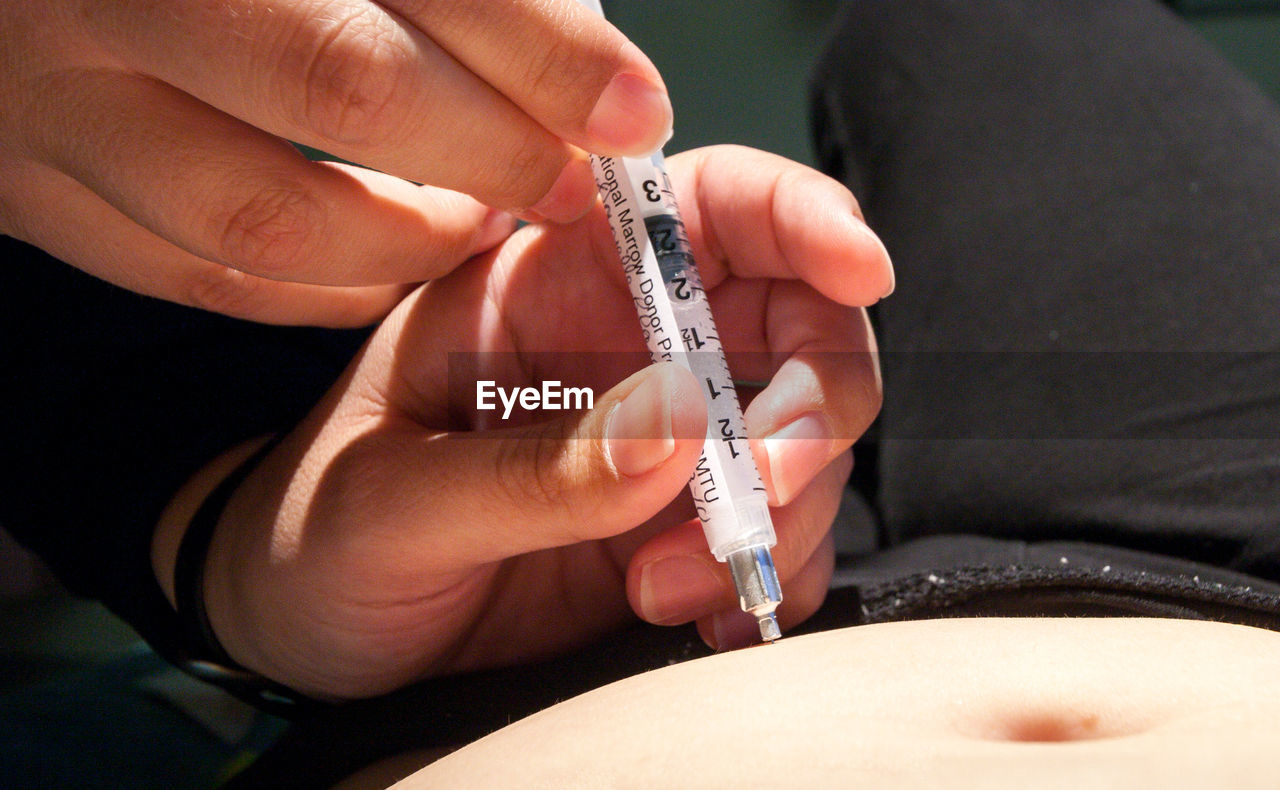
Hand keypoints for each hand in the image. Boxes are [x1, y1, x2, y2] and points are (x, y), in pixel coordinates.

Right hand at [0, 0, 670, 324]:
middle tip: (568, 183)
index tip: (631, 107)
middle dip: (493, 149)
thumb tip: (580, 52)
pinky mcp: (32, 193)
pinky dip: (320, 288)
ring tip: (478, 221)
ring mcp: (48, 105)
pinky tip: (386, 261)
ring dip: (408, 241)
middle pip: (342, 85)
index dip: (542, 47)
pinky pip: (197, 277)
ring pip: (261, 217)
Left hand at [154, 146, 891, 698]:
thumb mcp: (391, 500)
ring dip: (776, 518)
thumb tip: (680, 423)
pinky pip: (777, 535)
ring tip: (661, 588)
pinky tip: (699, 615)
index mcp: (556, 277)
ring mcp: (668, 438)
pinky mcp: (681, 524)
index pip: (709, 205)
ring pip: (806, 444)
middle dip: (813, 409)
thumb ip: (531, 470)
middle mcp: (634, 343)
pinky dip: (768, 577)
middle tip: (756, 493)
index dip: (802, 217)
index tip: (858, 270)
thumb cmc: (318, 527)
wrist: (307, 626)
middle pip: (800, 326)